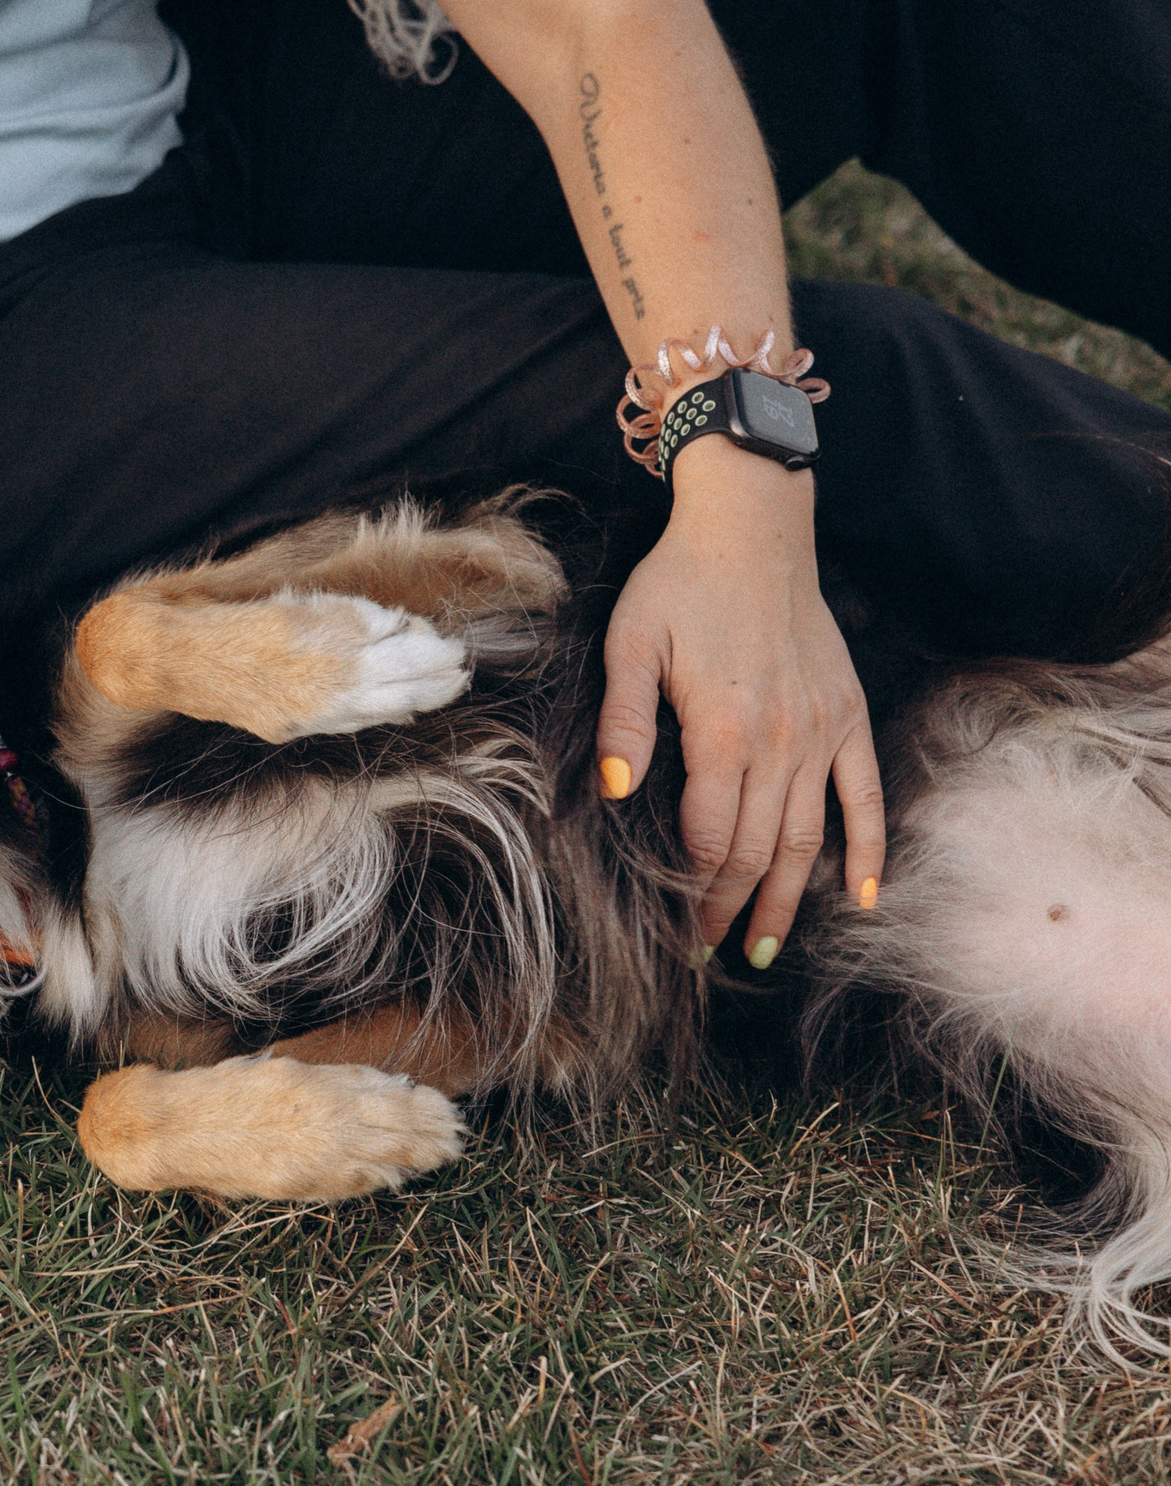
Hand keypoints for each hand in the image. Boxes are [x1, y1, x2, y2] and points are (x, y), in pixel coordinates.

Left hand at [594, 438, 885, 965]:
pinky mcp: (849, 715)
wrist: (752, 530)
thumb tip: (617, 789)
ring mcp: (823, 732)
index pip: (712, 839)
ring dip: (788, 899)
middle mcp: (782, 741)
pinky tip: (862, 897)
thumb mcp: (629, 643)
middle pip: (759, 851)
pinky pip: (865, 796)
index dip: (695, 894)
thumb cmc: (677, 585)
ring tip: (763, 946)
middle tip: (709, 954)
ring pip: (810, 838)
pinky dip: (870, 850)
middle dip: (731, 909)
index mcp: (723, 730)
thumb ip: (624, 720)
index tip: (677, 936)